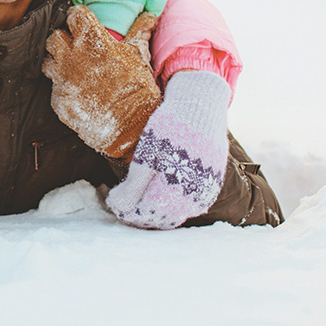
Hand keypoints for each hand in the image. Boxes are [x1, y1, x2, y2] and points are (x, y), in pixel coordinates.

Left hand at [42, 7, 161, 158]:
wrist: (130, 126)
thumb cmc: (137, 89)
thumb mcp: (139, 55)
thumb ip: (140, 31)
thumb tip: (148, 16)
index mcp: (91, 39)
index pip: (75, 15)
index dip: (79, 17)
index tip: (83, 21)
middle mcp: (71, 55)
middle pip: (55, 36)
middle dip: (64, 38)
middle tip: (76, 46)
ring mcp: (62, 78)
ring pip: (48, 61)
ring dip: (58, 62)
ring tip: (73, 69)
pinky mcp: (58, 99)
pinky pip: (54, 87)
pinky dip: (64, 87)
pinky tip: (77, 91)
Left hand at [106, 70, 230, 229]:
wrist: (200, 107)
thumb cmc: (169, 128)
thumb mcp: (145, 155)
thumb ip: (133, 186)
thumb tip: (119, 207)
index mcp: (175, 189)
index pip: (146, 214)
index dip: (127, 211)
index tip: (113, 201)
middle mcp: (194, 196)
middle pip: (162, 218)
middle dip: (140, 214)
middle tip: (122, 202)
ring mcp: (206, 192)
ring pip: (178, 214)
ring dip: (157, 211)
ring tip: (138, 198)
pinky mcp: (212, 185)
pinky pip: (192, 205)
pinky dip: (174, 204)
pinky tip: (160, 193)